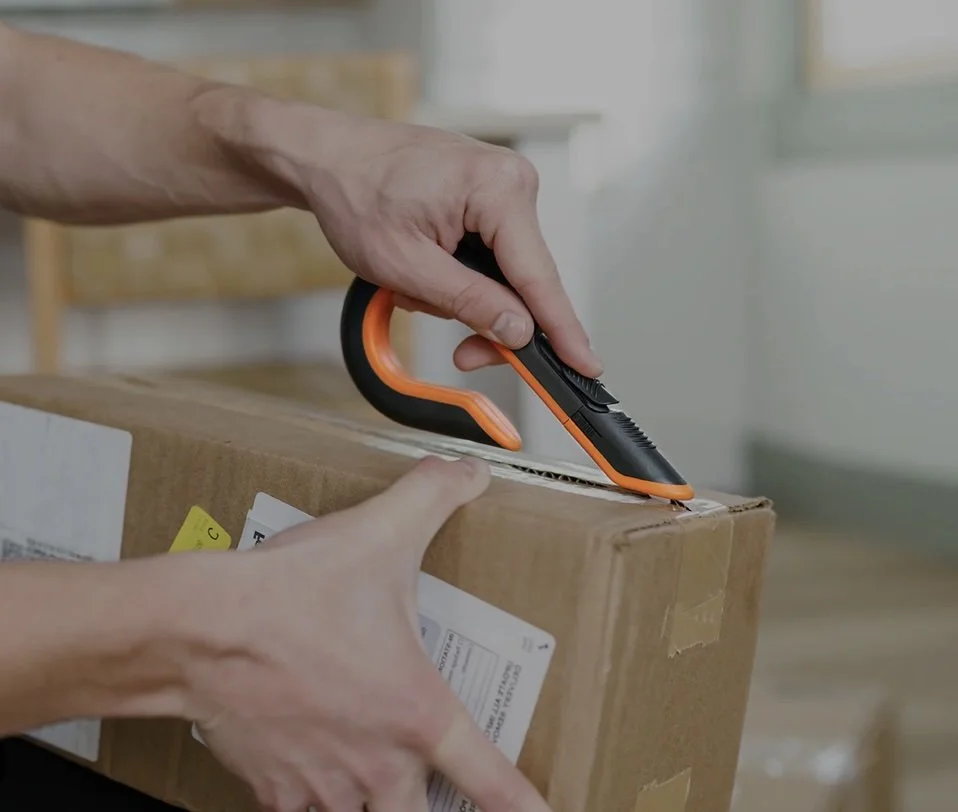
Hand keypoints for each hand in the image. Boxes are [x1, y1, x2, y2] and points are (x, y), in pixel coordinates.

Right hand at [189, 456, 551, 811]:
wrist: (201, 629)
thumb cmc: (292, 593)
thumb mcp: (380, 532)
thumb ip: (434, 497)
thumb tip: (471, 473)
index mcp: (416, 713)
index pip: (490, 782)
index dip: (522, 806)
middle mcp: (375, 764)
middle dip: (424, 807)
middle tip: (423, 785)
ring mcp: (322, 784)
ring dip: (362, 796)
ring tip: (360, 764)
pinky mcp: (272, 788)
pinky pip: (301, 807)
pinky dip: (308, 791)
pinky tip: (307, 755)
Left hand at [243, 102, 601, 377]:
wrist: (327, 158)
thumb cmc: (356, 195)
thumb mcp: (407, 265)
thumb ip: (469, 302)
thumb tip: (519, 331)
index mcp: (498, 189)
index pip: (540, 276)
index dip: (563, 330)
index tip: (586, 365)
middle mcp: (511, 182)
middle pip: (526, 281)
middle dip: (492, 321)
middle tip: (463, 355)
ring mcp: (501, 188)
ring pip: (507, 275)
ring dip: (467, 299)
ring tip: (417, 291)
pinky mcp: (488, 198)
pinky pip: (492, 257)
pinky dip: (464, 279)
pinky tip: (430, 276)